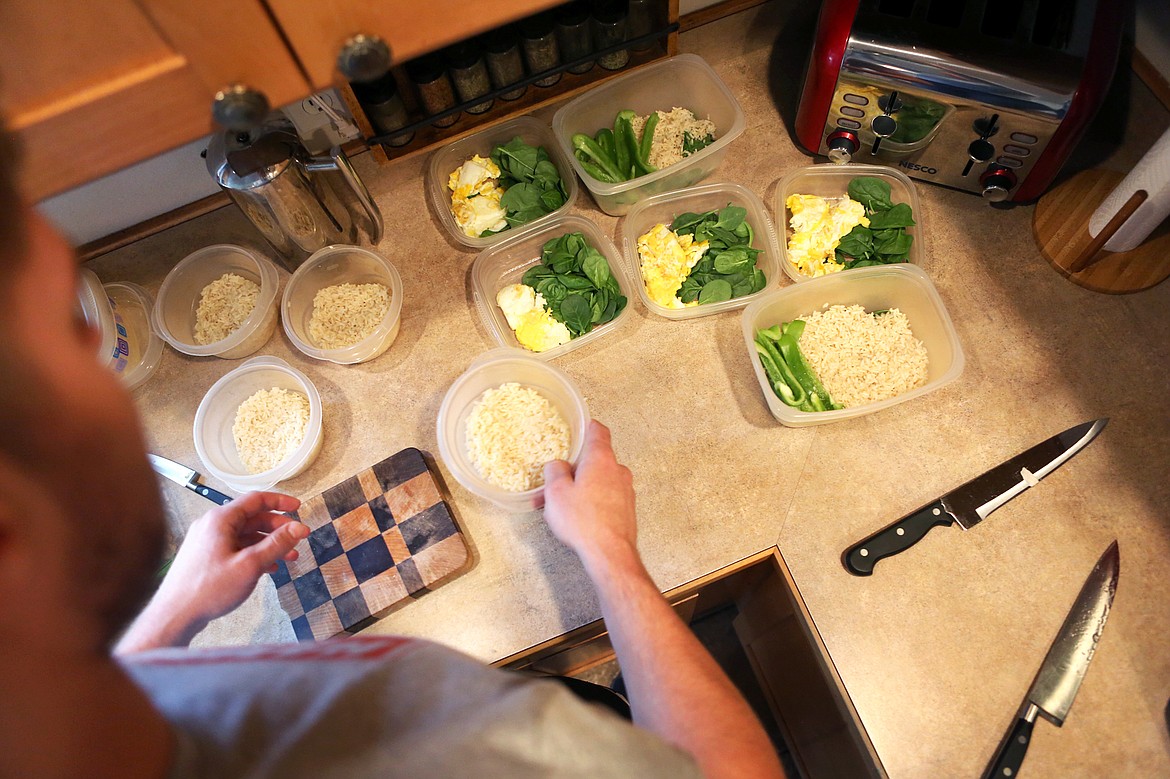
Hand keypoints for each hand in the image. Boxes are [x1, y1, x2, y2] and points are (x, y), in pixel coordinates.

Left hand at [116, 491, 305, 651]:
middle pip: (251, 518)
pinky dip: (254, 553)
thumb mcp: (250, 565)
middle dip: (277, 528)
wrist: (175, 614)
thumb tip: (299, 527)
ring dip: (268, 543)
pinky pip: (235, 548)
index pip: (255, 500)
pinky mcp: (206, 557)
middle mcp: (212, 526)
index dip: (280, 502)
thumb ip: (277, 544)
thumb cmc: (208, 589)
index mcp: (220, 520)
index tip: (298, 508)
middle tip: (297, 537)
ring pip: (245, 535)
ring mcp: (207, 542)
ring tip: (288, 556)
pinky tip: (268, 567)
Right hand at [542, 420, 636, 565]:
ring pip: (601, 481)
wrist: (610, 553)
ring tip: (563, 506)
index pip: (599, 431)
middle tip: (558, 481)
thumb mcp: (556, 492)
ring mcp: (626, 491)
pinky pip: (607, 497)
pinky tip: (579, 517)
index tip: (582, 426)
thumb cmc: (584, 522)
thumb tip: (557, 465)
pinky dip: (593, 501)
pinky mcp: (627, 509)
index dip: (588, 427)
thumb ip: (554, 471)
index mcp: (601, 459)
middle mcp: (618, 471)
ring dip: (584, 487)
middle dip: (577, 468)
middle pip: (597, 459)